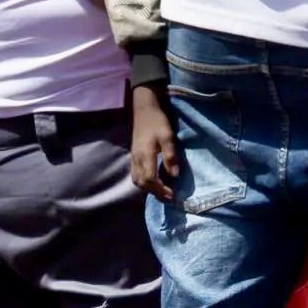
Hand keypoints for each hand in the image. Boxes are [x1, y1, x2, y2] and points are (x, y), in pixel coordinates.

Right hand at [129, 84, 180, 201]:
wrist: (143, 110)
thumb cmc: (157, 122)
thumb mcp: (168, 136)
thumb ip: (170, 156)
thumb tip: (174, 175)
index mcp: (145, 155)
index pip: (150, 180)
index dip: (161, 190)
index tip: (173, 195)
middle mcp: (137, 159)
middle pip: (142, 184)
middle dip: (156, 193)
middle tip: (169, 197)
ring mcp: (133, 158)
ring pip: (137, 180)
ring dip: (148, 189)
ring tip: (162, 191)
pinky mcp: (133, 156)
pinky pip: (135, 175)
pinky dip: (144, 183)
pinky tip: (153, 182)